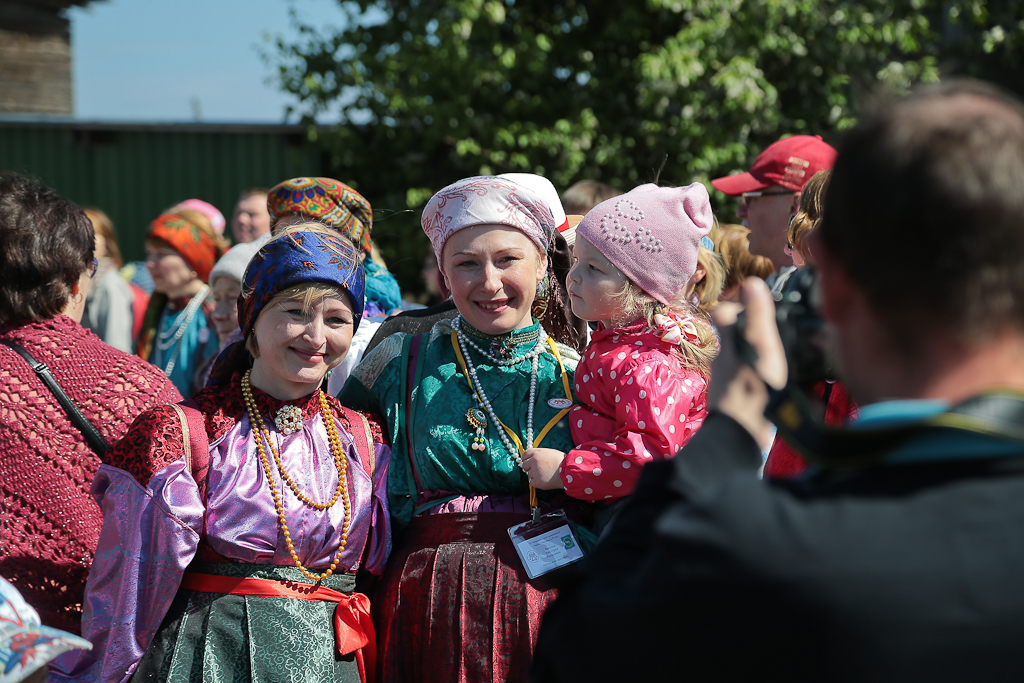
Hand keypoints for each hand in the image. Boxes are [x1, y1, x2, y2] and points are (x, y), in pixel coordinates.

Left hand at [521, 448, 565, 489]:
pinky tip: (545, 479)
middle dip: (529, 468)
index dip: (527, 459)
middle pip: (524, 465)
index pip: (524, 455)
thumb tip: (531, 458)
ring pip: (529, 474)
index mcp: (536, 452)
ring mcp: (534, 472)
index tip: (530, 462)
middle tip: (539, 469)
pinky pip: (532, 482)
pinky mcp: (537, 482)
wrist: (568, 471)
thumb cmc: (561, 461)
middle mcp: (533, 461)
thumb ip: (538, 454)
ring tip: (546, 474)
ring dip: (535, 475)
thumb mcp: (549, 452)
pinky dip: (537, 482)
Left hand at [709, 278, 787, 445]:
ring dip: (758, 358)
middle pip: (733, 338)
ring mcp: (727, 384)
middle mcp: (723, 362)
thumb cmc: (753, 389)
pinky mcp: (736, 402)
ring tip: (782, 360)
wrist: (741, 438)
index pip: (723, 314)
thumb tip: (752, 283)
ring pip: (740, 361)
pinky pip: (747, 382)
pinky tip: (776, 386)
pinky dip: (760, 380)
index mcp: (728, 345)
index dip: (737, 306)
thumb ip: (756, 317)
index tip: (756, 303)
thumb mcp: (760, 347)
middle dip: (751, 334)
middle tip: (776, 333)